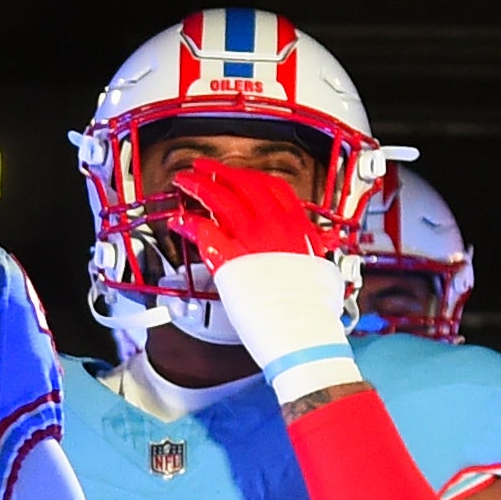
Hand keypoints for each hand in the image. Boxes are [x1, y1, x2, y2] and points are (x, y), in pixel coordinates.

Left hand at [175, 167, 360, 400]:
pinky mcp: (229, 261)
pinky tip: (178, 221)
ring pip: (219, 200)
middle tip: (202, 168)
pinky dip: (188, 223)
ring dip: (198, 187)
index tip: (236, 174)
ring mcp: (251, 240)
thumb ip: (315, 249)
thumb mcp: (322, 269)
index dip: (249, 176)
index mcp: (297, 226)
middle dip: (218, 173)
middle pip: (242, 186)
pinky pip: (203, 231)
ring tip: (183, 183)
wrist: (304, 331)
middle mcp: (274, 226)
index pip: (271, 187)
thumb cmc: (313, 309)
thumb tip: (321, 242)